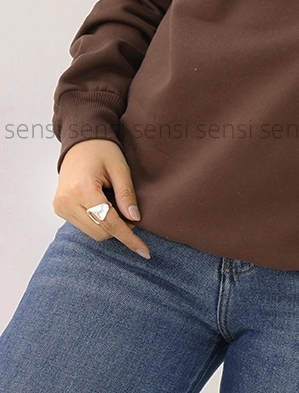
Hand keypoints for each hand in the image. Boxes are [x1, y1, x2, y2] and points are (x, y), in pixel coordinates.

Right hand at [52, 139, 150, 258]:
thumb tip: (135, 220)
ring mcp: (60, 206)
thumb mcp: (121, 169)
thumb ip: (127, 195)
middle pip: (100, 232)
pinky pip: (84, 226)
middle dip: (120, 229)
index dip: (129, 238)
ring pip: (92, 232)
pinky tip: (104, 206)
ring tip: (114, 203)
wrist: (81, 141)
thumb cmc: (102, 150)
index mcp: (82, 189)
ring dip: (109, 225)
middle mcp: (67, 201)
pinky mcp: (59, 208)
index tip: (145, 251)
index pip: (109, 223)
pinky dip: (98, 222)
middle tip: (131, 213)